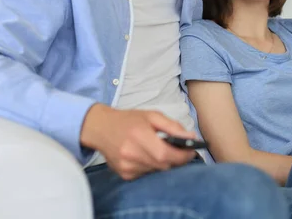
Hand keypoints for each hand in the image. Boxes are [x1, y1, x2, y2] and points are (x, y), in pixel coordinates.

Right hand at [80, 104, 196, 179]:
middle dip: (176, 159)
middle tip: (180, 150)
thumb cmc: (129, 120)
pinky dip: (152, 166)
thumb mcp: (152, 116)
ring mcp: (126, 166)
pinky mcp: (124, 175)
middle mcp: (131, 153)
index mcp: (139, 135)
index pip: (165, 154)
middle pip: (163, 165)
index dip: (182, 155)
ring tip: (159, 150)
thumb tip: (191, 138)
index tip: (191, 151)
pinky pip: (147, 174)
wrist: (101, 128)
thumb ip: (172, 127)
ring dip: (163, 163)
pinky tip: (146, 156)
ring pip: (157, 171)